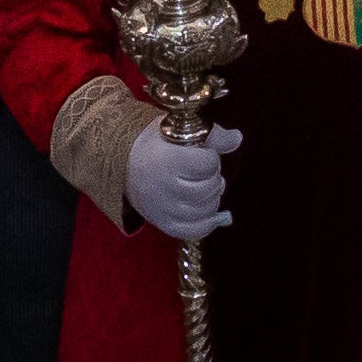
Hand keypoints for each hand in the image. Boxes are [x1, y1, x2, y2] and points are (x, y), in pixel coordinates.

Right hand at [126, 122, 237, 242]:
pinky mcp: (161, 223)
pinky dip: (206, 223)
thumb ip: (211, 135)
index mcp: (167, 160)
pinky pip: (193, 231)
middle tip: (203, 171)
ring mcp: (161, 209)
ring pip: (204, 211)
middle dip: (213, 178)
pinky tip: (208, 211)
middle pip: (208, 189)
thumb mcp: (180, 130)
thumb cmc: (156, 143)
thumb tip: (237, 138)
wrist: (124, 163)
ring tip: (203, 186)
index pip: (207, 164)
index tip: (202, 153)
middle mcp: (163, 187)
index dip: (211, 157)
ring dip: (211, 198)